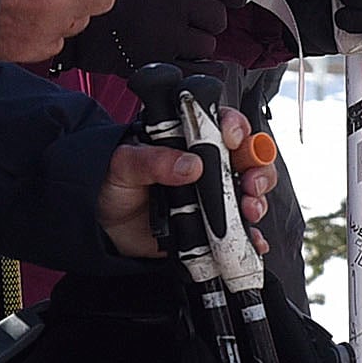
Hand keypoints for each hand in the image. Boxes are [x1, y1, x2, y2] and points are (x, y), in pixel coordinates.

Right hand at [60, 0, 251, 72]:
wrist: (65, 24)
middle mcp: (175, 4)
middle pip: (217, 16)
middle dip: (211, 20)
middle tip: (199, 20)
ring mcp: (169, 35)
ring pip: (207, 44)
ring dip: (201, 44)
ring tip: (184, 42)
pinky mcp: (159, 61)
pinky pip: (199, 70)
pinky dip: (206, 71)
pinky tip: (200, 67)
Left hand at [99, 105, 277, 257]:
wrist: (103, 227)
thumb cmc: (111, 185)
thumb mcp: (123, 165)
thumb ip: (151, 161)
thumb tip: (189, 164)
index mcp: (185, 139)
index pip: (221, 122)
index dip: (235, 126)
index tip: (233, 140)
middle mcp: (206, 163)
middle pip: (248, 156)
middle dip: (258, 167)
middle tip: (250, 183)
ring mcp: (212, 194)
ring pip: (251, 190)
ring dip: (258, 199)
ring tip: (249, 210)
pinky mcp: (213, 223)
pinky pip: (241, 228)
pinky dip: (252, 235)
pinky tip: (253, 239)